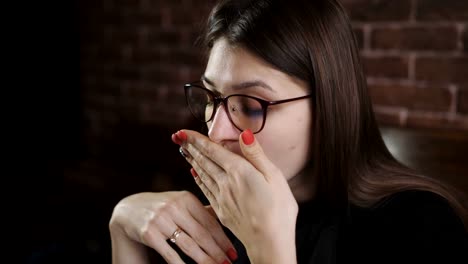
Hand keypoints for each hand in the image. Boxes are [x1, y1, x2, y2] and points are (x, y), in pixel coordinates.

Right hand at [109, 191, 236, 263]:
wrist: (128, 209)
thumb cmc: (162, 208)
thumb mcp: (180, 203)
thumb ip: (200, 211)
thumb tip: (226, 217)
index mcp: (186, 199)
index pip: (209, 222)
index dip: (223, 239)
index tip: (233, 253)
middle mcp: (174, 207)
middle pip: (201, 234)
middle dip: (217, 252)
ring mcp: (161, 220)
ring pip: (188, 244)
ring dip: (204, 259)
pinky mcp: (149, 233)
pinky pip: (169, 253)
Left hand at [174, 130, 297, 262]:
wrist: (269, 242)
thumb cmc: (278, 210)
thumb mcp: (274, 177)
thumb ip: (256, 155)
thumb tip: (244, 135)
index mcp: (239, 171)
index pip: (213, 150)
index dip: (196, 140)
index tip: (182, 132)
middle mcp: (225, 183)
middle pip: (204, 161)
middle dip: (191, 147)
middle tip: (178, 137)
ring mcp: (221, 198)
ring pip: (202, 174)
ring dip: (192, 160)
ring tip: (184, 151)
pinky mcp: (221, 210)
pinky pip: (205, 190)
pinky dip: (198, 179)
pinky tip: (195, 174)